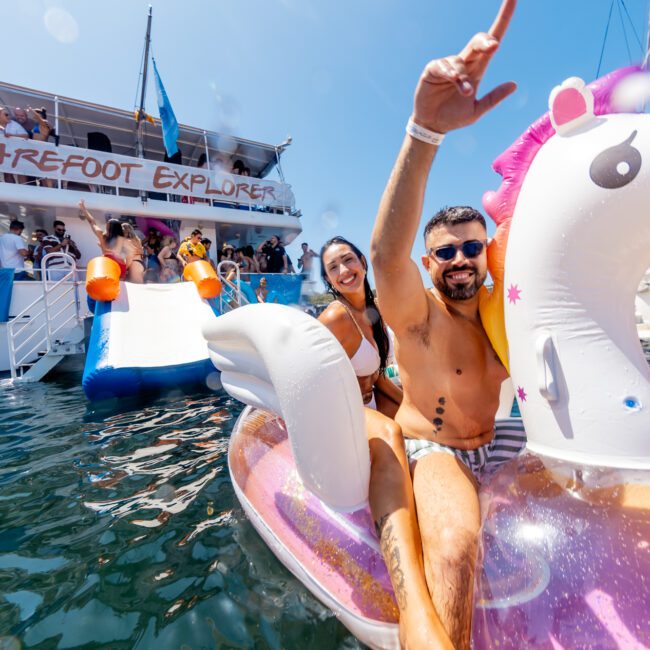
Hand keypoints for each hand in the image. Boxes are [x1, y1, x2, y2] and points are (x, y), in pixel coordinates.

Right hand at [412, 0, 516, 133]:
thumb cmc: (454, 117)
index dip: (503, 19)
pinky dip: (450, 72)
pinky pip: (443, 65)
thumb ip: (493, 99)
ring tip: (465, 92)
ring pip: (460, 61)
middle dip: (486, 41)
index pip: (492, 42)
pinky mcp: (433, 70)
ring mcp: (447, 65)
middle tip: (493, 46)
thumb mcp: (476, 111)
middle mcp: (464, 63)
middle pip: (478, 42)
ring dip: (463, 77)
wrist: (433, 126)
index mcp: (477, 70)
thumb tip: (514, 85)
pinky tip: (453, 80)